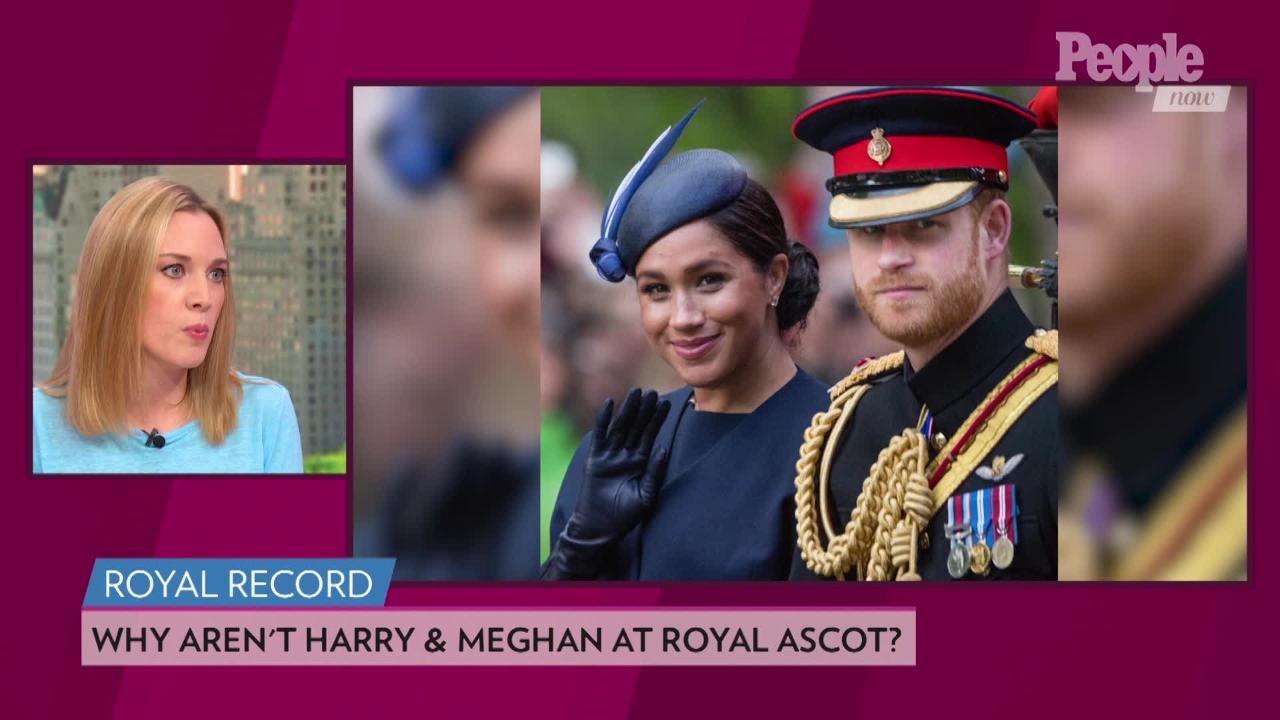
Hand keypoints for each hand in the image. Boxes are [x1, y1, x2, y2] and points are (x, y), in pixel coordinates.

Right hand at [542, 388, 669, 579]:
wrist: (600, 528)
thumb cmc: (624, 516)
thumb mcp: (646, 495)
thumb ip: (654, 473)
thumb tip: (664, 450)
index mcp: (640, 463)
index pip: (650, 436)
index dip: (657, 420)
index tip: (666, 403)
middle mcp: (625, 456)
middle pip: (636, 427)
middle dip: (644, 410)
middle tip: (652, 392)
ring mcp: (610, 456)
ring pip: (620, 427)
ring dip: (628, 409)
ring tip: (636, 392)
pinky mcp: (595, 459)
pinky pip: (600, 435)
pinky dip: (604, 419)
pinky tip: (609, 404)